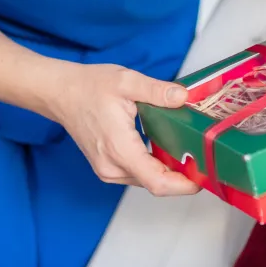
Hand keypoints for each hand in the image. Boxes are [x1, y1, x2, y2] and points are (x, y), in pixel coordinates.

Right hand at [45, 63, 200, 195]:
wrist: (60, 93)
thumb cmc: (89, 87)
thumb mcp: (127, 81)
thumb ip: (157, 91)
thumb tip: (183, 97)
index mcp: (120, 149)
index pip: (157, 182)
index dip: (184, 185)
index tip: (203, 178)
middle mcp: (112, 167)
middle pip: (155, 184)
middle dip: (182, 177)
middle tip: (205, 160)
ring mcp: (107, 170)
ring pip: (146, 180)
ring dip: (168, 172)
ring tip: (190, 154)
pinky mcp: (107, 167)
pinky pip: (136, 174)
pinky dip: (154, 167)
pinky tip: (168, 150)